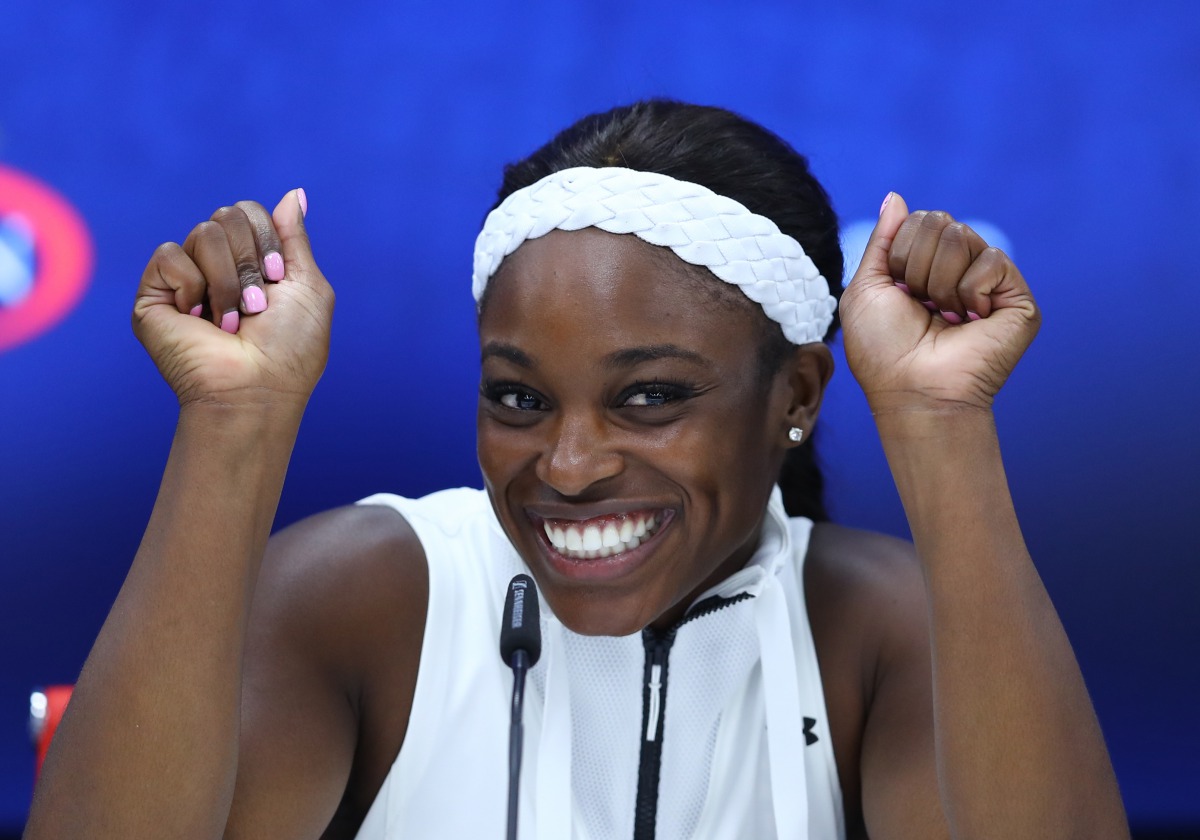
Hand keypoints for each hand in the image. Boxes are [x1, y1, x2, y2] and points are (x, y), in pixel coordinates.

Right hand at [132, 190, 333, 409]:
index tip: (278, 279)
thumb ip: (295, 237)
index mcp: (252, 262)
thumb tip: (294, 192)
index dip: (268, 239)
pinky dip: (192, 287)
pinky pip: (169, 254)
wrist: (256, 389)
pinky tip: (198, 318)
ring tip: (232, 321)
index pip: (251, 212)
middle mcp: (218, 265)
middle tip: (258, 305)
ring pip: (203, 233)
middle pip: (227, 215)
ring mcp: (186, 278)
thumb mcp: (309, 287)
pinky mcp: (154, 292)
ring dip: (228, 281)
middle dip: (250, 260)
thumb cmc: (290, 349)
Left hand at [839, 193, 1039, 414]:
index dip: (900, 253)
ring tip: (944, 316)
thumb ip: (882, 240)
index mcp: (924, 266)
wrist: (912, 389)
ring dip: (940, 282)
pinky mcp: (1017, 298)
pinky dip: (970, 292)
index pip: (919, 220)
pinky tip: (969, 319)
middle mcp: (959, 270)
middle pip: (940, 222)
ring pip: (963, 236)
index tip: (900, 293)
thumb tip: (896, 197)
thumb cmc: (883, 349)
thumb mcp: (866, 288)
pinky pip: (992, 259)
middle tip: (922, 306)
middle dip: (917, 266)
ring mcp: (989, 282)